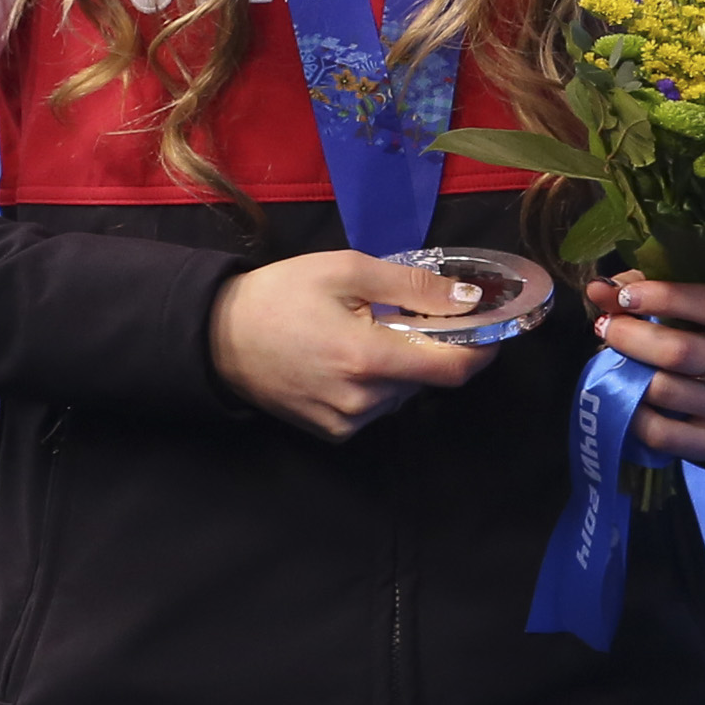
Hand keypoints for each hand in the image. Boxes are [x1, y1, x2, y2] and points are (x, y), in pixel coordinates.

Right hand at [209, 249, 500, 439]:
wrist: (217, 336)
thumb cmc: (281, 294)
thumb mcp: (346, 270)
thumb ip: (411, 285)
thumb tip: (468, 299)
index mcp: (370, 359)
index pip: (453, 369)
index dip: (480, 349)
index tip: (487, 327)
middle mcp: (365, 401)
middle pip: (426, 378)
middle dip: (425, 346)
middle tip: (397, 313)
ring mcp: (349, 423)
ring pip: (402, 393)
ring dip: (398, 365)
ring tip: (360, 333)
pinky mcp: (334, 433)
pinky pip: (375, 408)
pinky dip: (374, 383)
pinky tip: (342, 359)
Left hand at [583, 271, 704, 461]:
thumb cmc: (698, 328)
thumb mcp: (679, 300)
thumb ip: (639, 288)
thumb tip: (598, 290)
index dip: (665, 297)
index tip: (624, 297)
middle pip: (682, 353)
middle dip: (631, 337)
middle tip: (605, 327)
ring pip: (666, 392)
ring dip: (627, 372)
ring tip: (613, 358)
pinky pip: (662, 434)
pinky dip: (633, 413)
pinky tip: (625, 392)